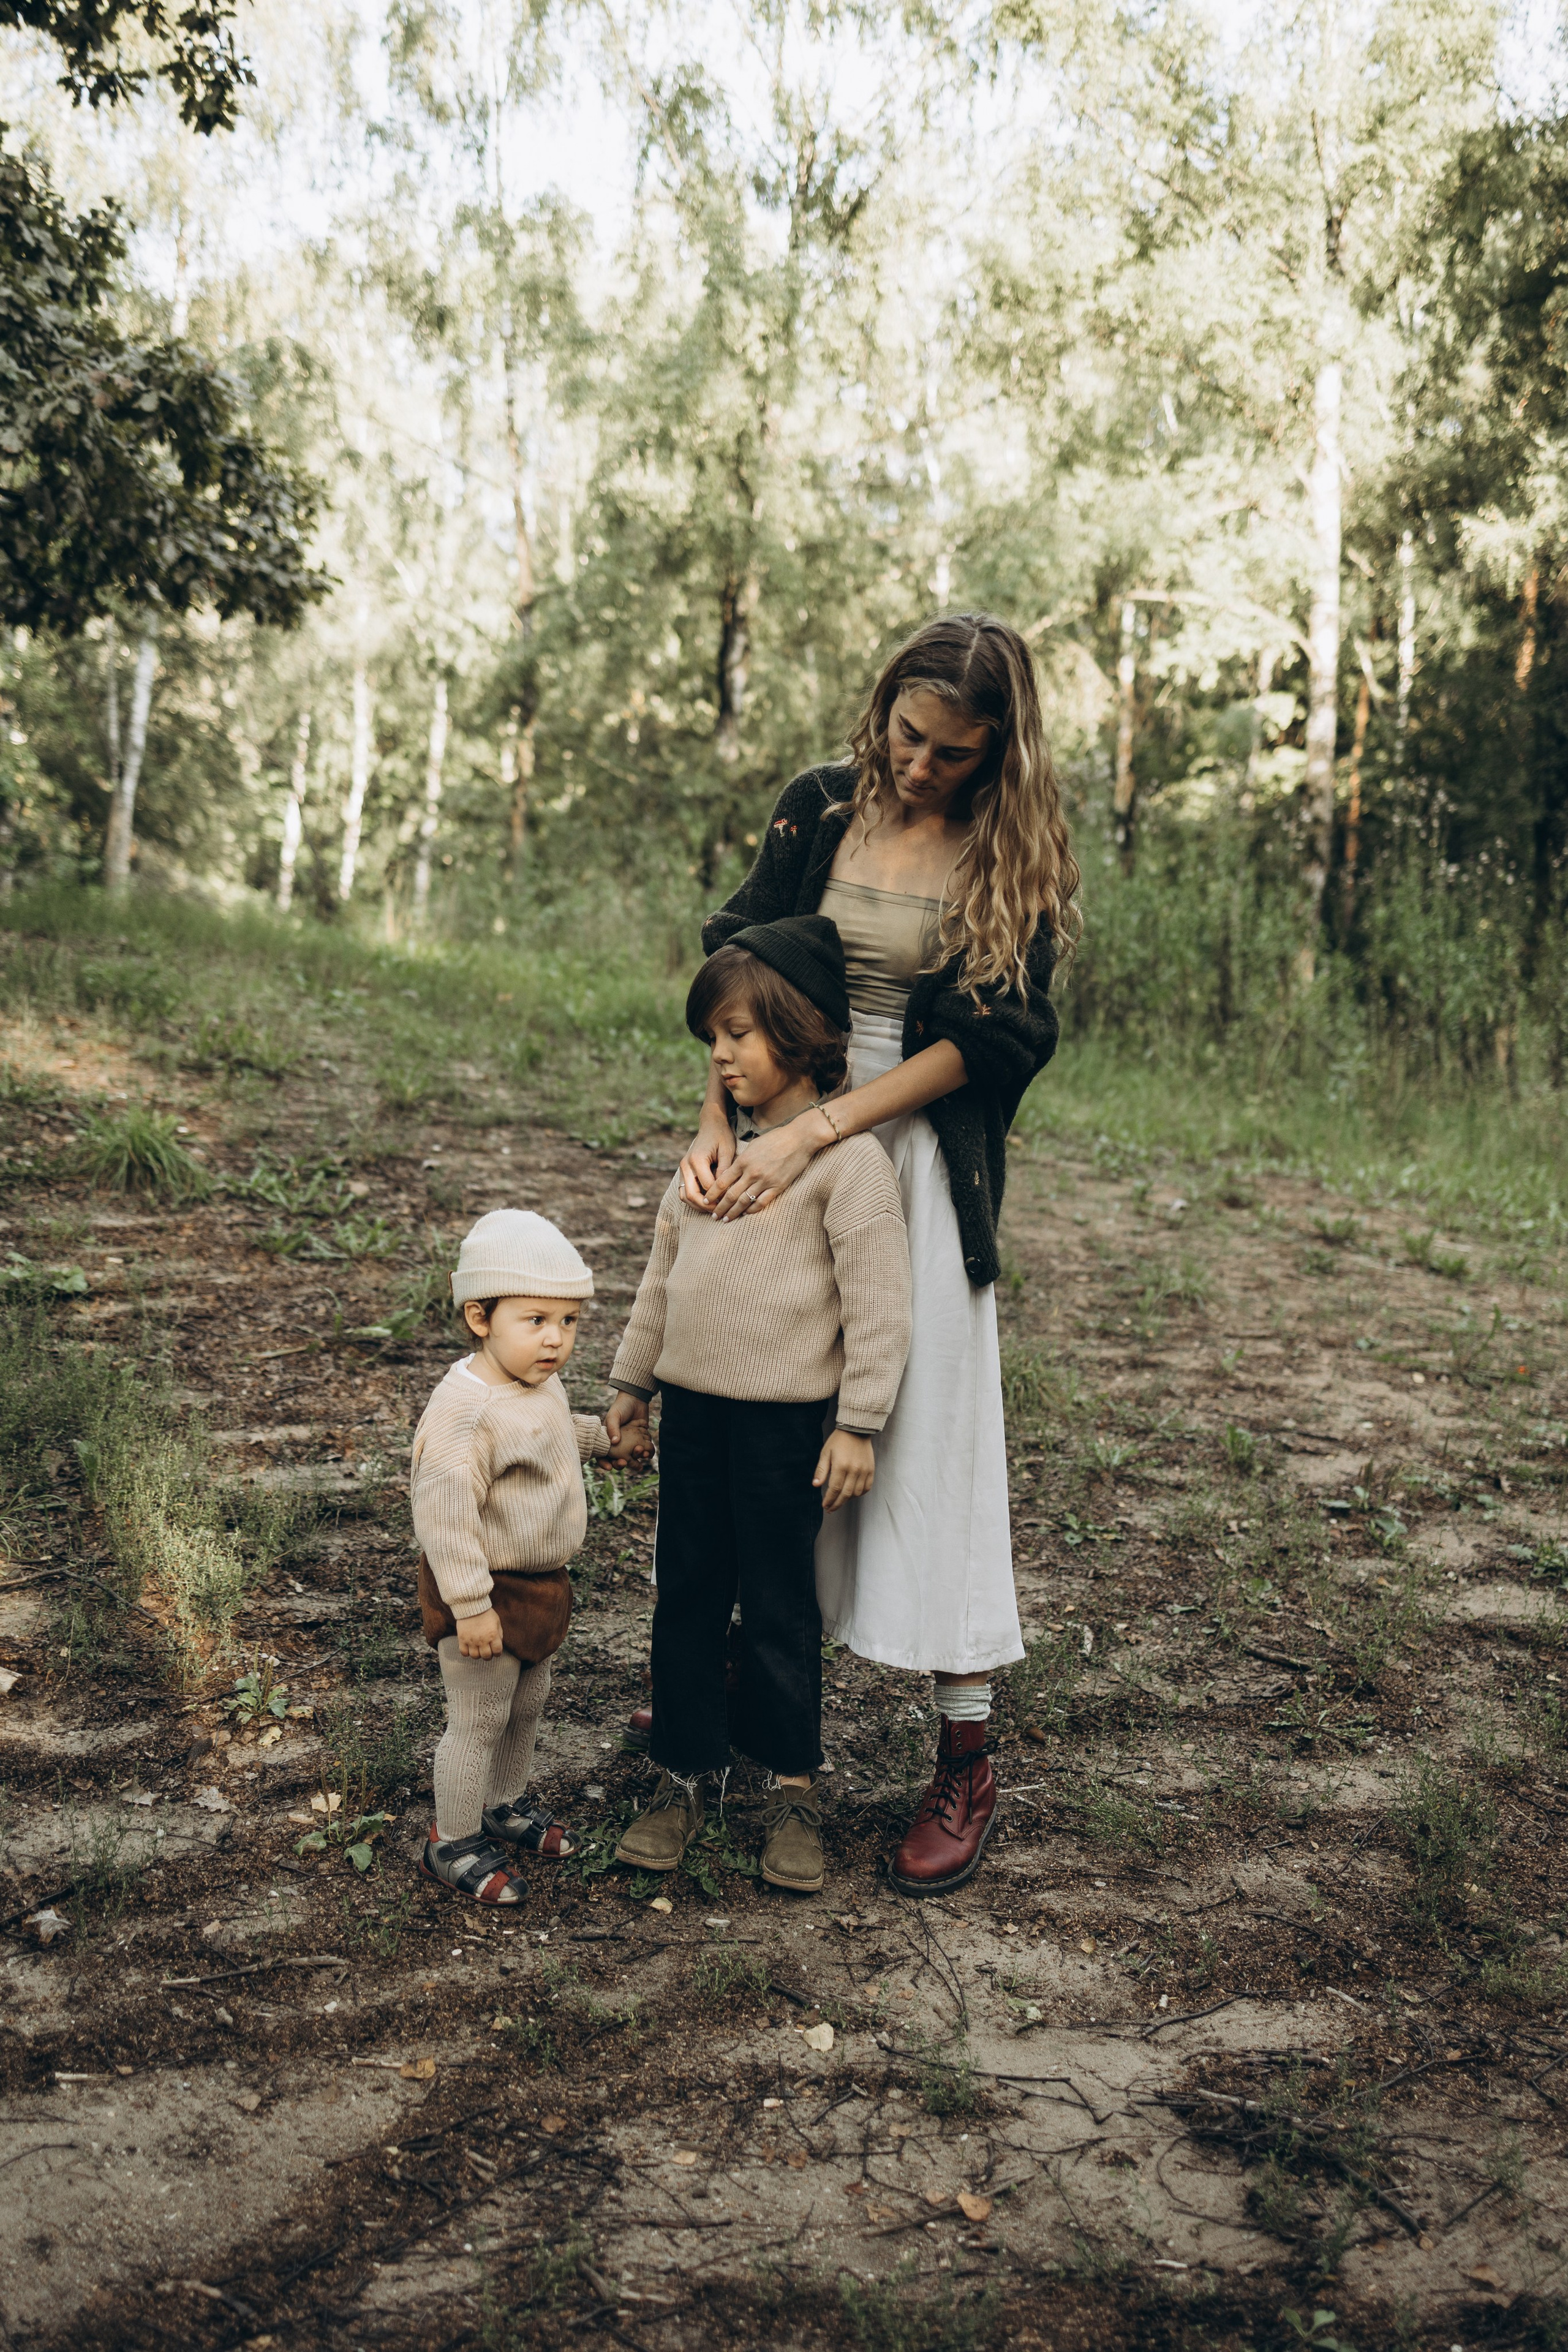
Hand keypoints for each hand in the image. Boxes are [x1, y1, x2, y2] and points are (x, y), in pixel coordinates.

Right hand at [456, 1606, 504, 1659]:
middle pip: (486, 1656)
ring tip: (478, 1650)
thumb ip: (499, 1634)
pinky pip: (464, 1652)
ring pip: (475, 1656)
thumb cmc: (486, 1613)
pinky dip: (467, 1653)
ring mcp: (471, 1640)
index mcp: (493, 1635)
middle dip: (488, 1656)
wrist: (471, 1605)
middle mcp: (482, 1640)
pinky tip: (469, 1648)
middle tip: (487, 1652)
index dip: (498, 1653)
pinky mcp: (462, 1639)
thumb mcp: (497, 1621)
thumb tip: (498, 1644)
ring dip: (478, 1655)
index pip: (497, 1652)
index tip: (496, 1651)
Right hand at [605, 1393, 651, 1459]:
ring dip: (635, 1458)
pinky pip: (643, 1451)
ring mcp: (629, 1444)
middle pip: (616, 1460)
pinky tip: (648, 1452)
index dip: (604, 1463)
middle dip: (620, 1464)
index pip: (602, 1455)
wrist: (636, 1399)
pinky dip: (645, 1453)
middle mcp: (618, 1444)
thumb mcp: (614, 1416)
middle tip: (624, 1463)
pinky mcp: (640, 1441)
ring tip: (639, 1452)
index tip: (609, 1467)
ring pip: (631, 1458)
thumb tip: (615, 1443)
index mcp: (606, 1439)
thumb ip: (612, 1428)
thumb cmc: (621, 1407)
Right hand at [679, 1108, 735, 1208]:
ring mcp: (682, 1169)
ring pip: (685, 1196)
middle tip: (720, 1212)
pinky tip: (708, 1203)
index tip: (731, 1202)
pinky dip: (694, 1200)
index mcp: (697, 1159)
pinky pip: (684, 1191)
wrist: (710, 1124)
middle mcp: (686, 1165)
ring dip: (698, 1205)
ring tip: (714, 1210)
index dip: (719, 1197)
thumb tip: (725, 1191)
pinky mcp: (683, 1172)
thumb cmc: (722, 1136)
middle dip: (706, 1206)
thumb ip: (725, 1170)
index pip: (707, 1186)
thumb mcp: (727, 1151)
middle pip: (692, 1195)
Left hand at [702, 1112, 830, 1220]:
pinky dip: (752, 1210)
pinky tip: (745, 1214)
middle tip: (712, 1216)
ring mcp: (765, 1181)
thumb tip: (729, 1174)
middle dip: (720, 1207)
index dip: (713, 1193)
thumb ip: (741, 1161)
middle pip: (731, 1195)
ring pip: (744, 1202)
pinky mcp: (778, 1186)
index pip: (722, 1181)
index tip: (706, 1200)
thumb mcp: (753, 1146)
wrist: (799, 1139)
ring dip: (733, 1212)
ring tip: (725, 1219)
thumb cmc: (775, 1139)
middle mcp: (752, 1173)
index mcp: (743, 1161)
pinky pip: (761, 1202)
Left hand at [813, 1429, 874, 1511]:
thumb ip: (821, 1470)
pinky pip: (866, 1487)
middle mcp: (854, 1470)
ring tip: (839, 1501)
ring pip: (856, 1493)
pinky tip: (852, 1494)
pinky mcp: (871, 1470)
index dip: (829, 1499)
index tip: (824, 1505)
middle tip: (830, 1509)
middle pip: (845, 1494)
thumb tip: (816, 1485)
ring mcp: (864, 1470)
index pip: (835, 1489)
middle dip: (837, 1504)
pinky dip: (859, 1493)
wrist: (857, 1430)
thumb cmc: (838, 1441)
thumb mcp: (826, 1453)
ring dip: (847, 1500)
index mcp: (841, 1465)